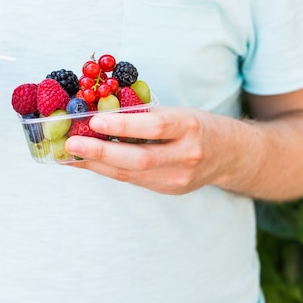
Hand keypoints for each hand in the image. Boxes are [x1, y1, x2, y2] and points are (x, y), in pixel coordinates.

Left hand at [65, 107, 238, 194]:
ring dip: (98, 164)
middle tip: (72, 144)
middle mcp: (187, 155)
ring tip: (72, 155)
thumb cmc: (197, 125)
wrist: (230, 154)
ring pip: (132, 175)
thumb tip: (100, 112)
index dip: (122, 126)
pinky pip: (134, 181)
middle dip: (101, 153)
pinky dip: (109, 171)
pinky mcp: (170, 190)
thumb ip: (144, 115)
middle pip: (139, 159)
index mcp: (190, 126)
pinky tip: (90, 163)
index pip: (154, 127)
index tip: (94, 120)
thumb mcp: (178, 112)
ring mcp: (179, 178)